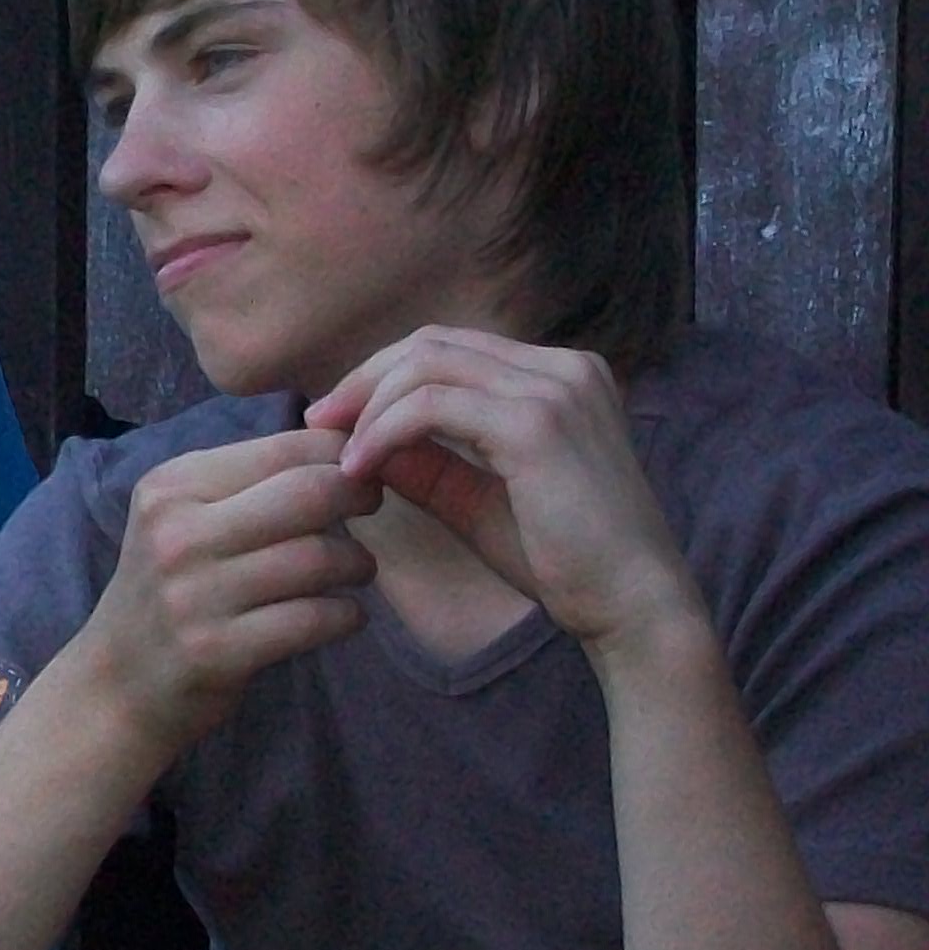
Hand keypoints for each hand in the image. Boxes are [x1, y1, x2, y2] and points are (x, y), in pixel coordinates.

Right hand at [77, 425, 378, 754]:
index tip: (358, 474)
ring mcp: (194, 595)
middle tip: (372, 510)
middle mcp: (177, 534)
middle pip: (310, 492)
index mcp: (171, 488)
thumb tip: (340, 443)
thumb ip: (245, 483)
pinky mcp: (217, 650)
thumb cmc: (170, 591)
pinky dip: (347, 615)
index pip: (284, 448)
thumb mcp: (183, 520)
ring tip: (355, 570)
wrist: (118, 683)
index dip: (341, 454)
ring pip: (320, 557)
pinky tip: (343, 616)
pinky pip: (315, 618)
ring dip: (358, 563)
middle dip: (360, 496)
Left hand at [307, 327, 695, 649]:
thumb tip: (359, 437)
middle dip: (364, 381)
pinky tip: (363, 469)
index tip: (335, 420)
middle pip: (432, 343)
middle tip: (318, 424)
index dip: (381, 377)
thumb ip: (427, 462)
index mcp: (561, 377)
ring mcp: (556, 389)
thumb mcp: (476, 499)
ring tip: (341, 457)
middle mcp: (565, 368)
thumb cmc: (562, 561)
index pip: (450, 349)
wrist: (632, 606)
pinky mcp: (538, 423)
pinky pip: (431, 404)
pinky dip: (384, 430)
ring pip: (426, 365)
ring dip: (369, 406)